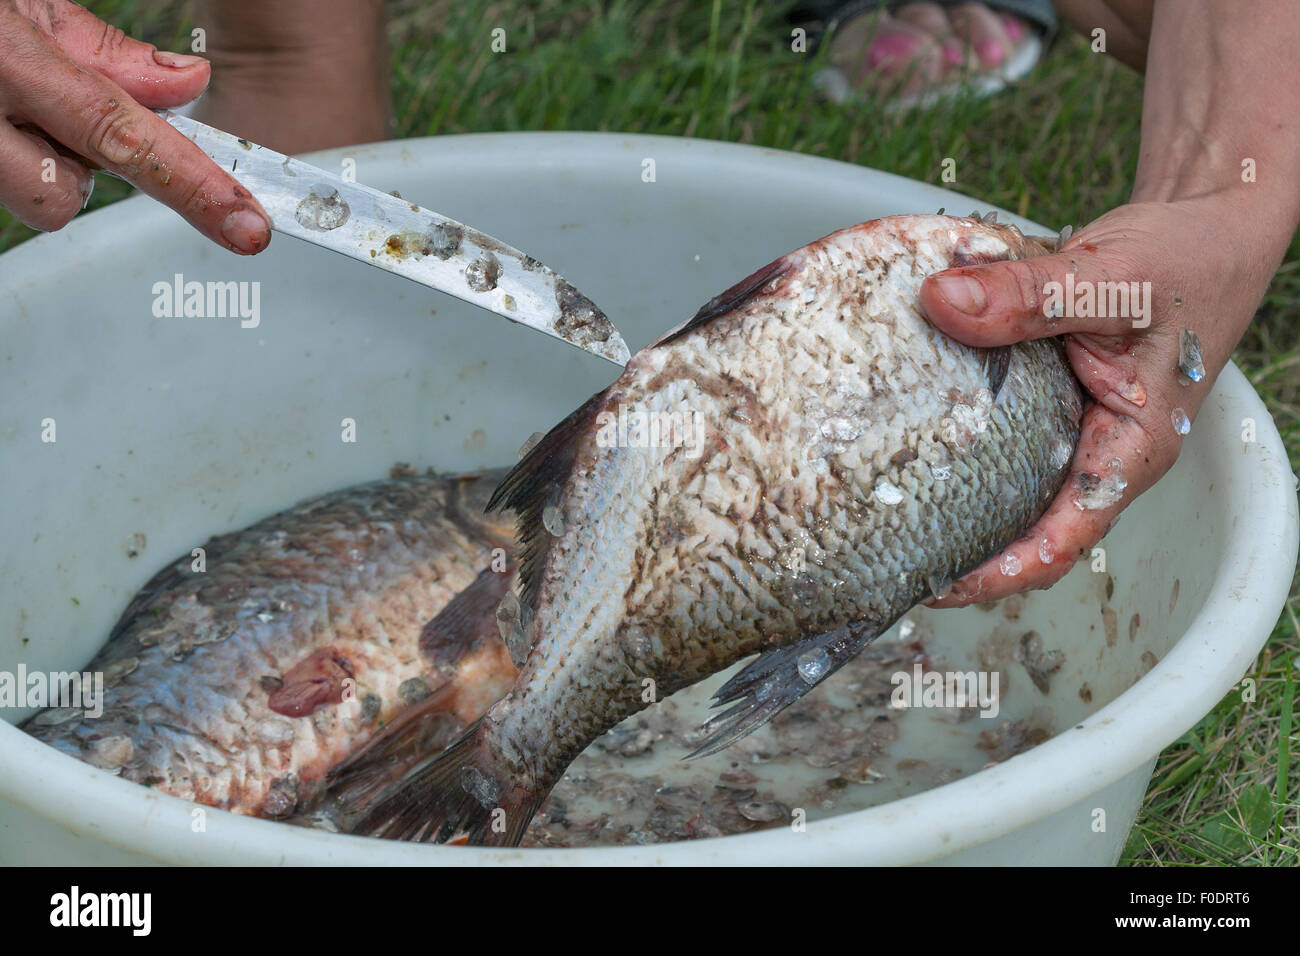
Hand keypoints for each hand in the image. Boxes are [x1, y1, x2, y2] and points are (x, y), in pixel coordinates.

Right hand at [0, 0, 269, 252]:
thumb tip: (187, 86)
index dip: (194, 186)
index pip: (121, 135)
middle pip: (61, 197)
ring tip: (4, 105)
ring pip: (28, 201)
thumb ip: (99, 49)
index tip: (247, 226)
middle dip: (74, 166)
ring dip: (33, 162)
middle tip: (45, 110)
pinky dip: (5, 156)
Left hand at [918, 195, 1290, 606]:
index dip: (999, 574)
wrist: (1206, 229)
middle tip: (887, 554)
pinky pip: (1000, 430)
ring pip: (1008, 481)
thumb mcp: (1113, 276)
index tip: (938, 588)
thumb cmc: (1184, 261)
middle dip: (962, 547)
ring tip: (885, 505)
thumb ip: (1033, 295)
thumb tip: (940, 303)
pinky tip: (908, 429)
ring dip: (955, 496)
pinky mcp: (1050, 397)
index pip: (1061, 541)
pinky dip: (959, 434)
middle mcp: (1098, 451)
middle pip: (1025, 526)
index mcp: (1130, 449)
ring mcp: (1073, 426)